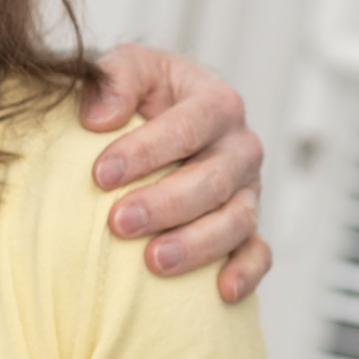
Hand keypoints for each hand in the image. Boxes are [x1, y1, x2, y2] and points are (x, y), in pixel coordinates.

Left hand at [79, 43, 268, 301]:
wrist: (156, 117)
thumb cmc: (138, 92)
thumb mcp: (126, 67)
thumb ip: (114, 79)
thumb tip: (99, 118)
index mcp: (215, 102)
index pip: (187, 127)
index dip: (145, 151)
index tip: (100, 175)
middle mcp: (239, 147)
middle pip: (213, 180)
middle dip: (165, 204)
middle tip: (118, 222)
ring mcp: (248, 189)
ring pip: (237, 220)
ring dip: (197, 244)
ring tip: (153, 261)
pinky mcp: (247, 226)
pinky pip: (259, 252)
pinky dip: (246, 272)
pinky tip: (221, 291)